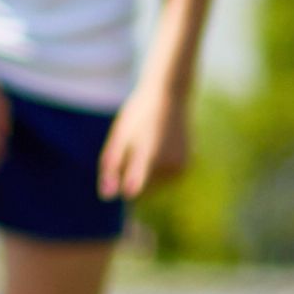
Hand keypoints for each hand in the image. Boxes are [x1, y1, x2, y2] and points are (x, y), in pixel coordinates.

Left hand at [99, 77, 189, 200]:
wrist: (169, 97)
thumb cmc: (138, 116)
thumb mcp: (118, 138)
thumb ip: (111, 168)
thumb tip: (108, 197)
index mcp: (149, 156)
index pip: (134, 188)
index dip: (120, 190)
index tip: (111, 189)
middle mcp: (169, 165)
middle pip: (139, 190)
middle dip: (128, 178)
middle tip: (130, 150)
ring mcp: (180, 167)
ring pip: (152, 187)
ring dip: (143, 175)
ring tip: (145, 146)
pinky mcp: (186, 167)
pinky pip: (163, 180)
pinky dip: (155, 171)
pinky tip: (155, 148)